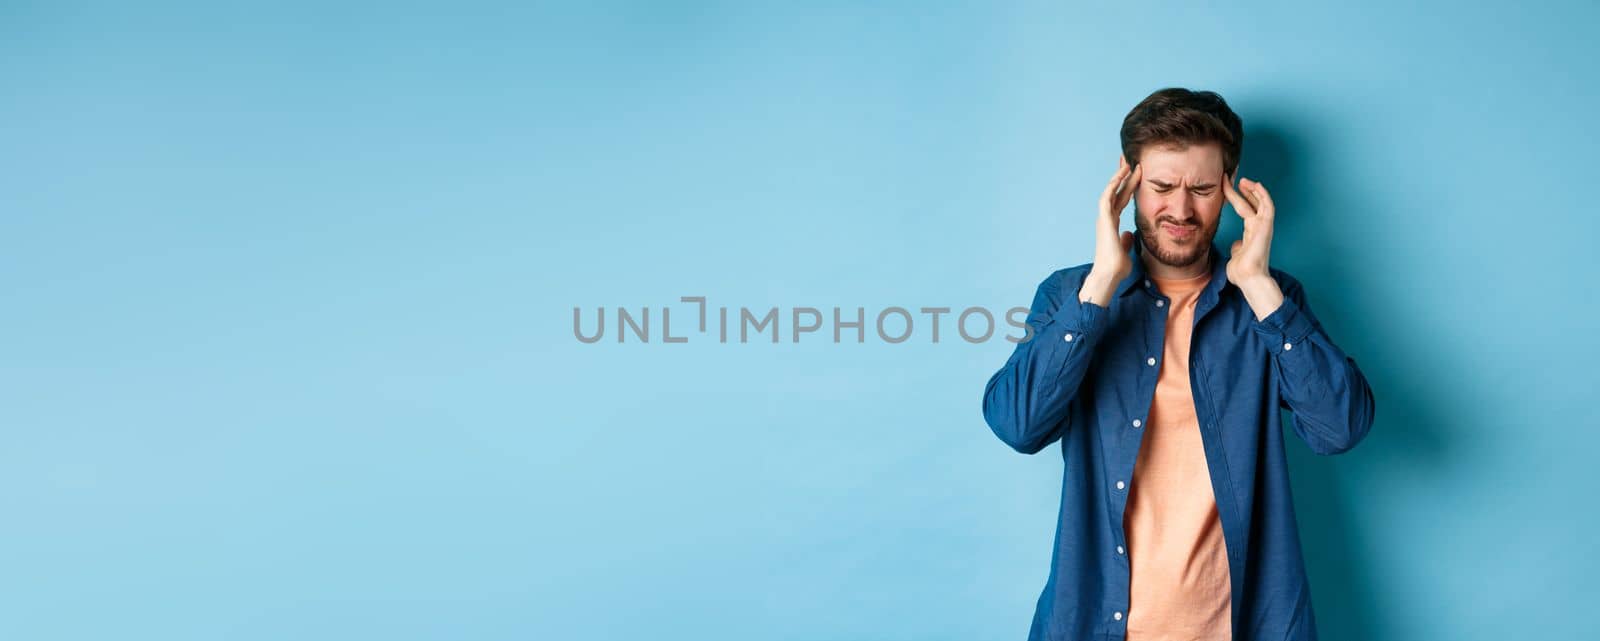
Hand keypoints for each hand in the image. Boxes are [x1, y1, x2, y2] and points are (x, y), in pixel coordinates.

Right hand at [1081, 156, 1138, 302]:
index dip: (1128, 186)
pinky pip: (1107, 197)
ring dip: (1118, 176)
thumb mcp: (1126, 250)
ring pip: (1110, 191)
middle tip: (1129, 160)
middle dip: (1123, 176)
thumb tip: (1129, 235)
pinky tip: (1120, 174)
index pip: (1121, 200)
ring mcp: (1104, 218)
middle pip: (1115, 192)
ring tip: (1128, 163)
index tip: (1137, 173)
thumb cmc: (1116, 267)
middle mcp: (1106, 218)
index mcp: (1112, 224)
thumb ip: (1126, 240)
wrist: (1109, 275)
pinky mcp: (1103, 220)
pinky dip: (1113, 185)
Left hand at [1223, 173, 1285, 319]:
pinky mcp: (1266, 227)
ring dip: (1253, 190)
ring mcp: (1263, 227)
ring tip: (1243, 179)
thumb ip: (1237, 248)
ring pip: (1261, 202)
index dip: (1236, 198)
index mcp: (1251, 233)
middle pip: (1251, 204)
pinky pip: (1268, 207)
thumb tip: (1236, 245)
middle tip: (1234, 178)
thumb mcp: (1235, 257)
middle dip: (1243, 190)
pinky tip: (1256, 185)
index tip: (1225, 187)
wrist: (1249, 279)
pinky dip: (1263, 195)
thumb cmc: (1242, 273)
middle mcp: (1258, 228)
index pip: (1244, 210)